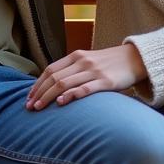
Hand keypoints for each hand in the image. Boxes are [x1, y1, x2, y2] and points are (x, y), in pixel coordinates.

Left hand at [26, 45, 147, 110]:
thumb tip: (53, 86)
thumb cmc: (109, 64)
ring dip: (48, 97)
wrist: (135, 58)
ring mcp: (94, 71)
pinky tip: (61, 103)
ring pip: (65, 83)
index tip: (29, 97)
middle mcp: (83, 61)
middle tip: (29, 107)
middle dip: (39, 93)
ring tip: (39, 108)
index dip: (38, 84)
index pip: (50, 69)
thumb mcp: (89, 61)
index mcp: (76, 56)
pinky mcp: (106, 82)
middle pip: (54, 78)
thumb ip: (73, 70)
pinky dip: (70, 95)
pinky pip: (84, 89)